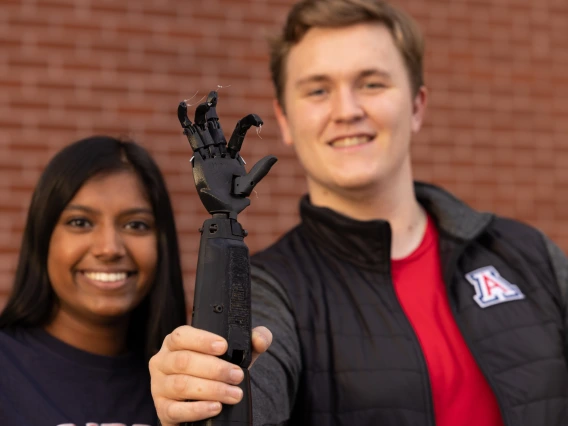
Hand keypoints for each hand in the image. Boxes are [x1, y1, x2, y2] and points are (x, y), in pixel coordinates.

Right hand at [149, 325, 271, 425]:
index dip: (202, 340)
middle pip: (184, 361)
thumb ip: (251, 341)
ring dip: (211, 390)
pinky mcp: (162, 409)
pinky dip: (197, 409)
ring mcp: (159, 386)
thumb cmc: (217, 371)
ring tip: (234, 394)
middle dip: (215, 369)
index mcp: (176, 342)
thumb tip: (259, 339)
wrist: (208, 401)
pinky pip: (175, 410)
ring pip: (181, 385)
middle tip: (237, 376)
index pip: (182, 335)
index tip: (224, 346)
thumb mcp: (235, 353)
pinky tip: (215, 407)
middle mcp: (163, 361)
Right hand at [178, 91, 276, 217]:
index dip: (247, 123)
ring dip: (201, 115)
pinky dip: (186, 123)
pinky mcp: (197, 158)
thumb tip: (274, 157)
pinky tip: (182, 109)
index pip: (238, 133)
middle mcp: (218, 153)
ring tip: (200, 101)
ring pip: (203, 130)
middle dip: (213, 111)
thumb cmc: (236, 200)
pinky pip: (191, 139)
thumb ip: (260, 169)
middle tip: (212, 95)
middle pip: (215, 127)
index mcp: (232, 155)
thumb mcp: (249, 182)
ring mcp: (207, 155)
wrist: (223, 210)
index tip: (259, 120)